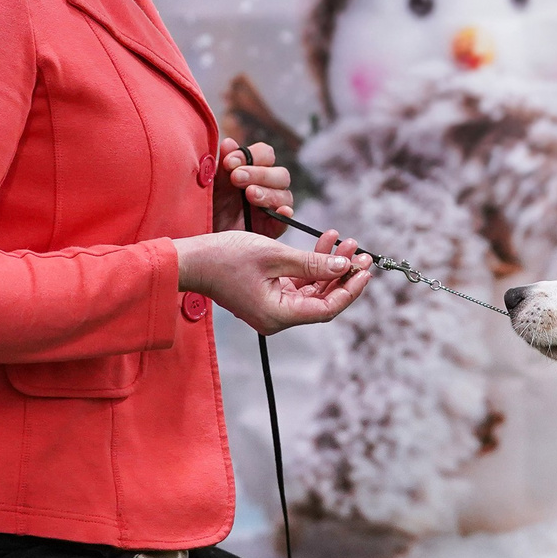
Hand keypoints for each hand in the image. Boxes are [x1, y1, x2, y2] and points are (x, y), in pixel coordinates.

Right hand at [176, 227, 373, 333]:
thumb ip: (313, 263)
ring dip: (329, 265)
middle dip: (343, 273)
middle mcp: (277, 317)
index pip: (327, 308)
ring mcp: (272, 307)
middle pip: (323, 299)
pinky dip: (312, 264)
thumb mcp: (275, 255)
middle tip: (359, 250)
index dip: (350, 289)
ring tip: (344, 240)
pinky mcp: (267, 295)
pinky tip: (324, 242)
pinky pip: (298, 283)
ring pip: (312, 289)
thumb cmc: (225, 257)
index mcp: (279, 315)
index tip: (366, 269)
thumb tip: (344, 265)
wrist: (190, 259)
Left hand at [214, 138, 294, 232]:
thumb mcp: (211, 184)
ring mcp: (270, 209)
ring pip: (285, 195)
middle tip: (236, 178)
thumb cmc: (207, 207)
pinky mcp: (271, 229)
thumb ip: (222, 165)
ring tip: (249, 194)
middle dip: (259, 174)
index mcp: (252, 171)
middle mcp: (266, 188)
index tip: (229, 162)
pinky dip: (285, 215)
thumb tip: (229, 143)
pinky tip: (280, 211)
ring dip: (268, 193)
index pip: (265, 155)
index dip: (251, 155)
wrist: (200, 236)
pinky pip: (285, 221)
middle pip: (280, 174)